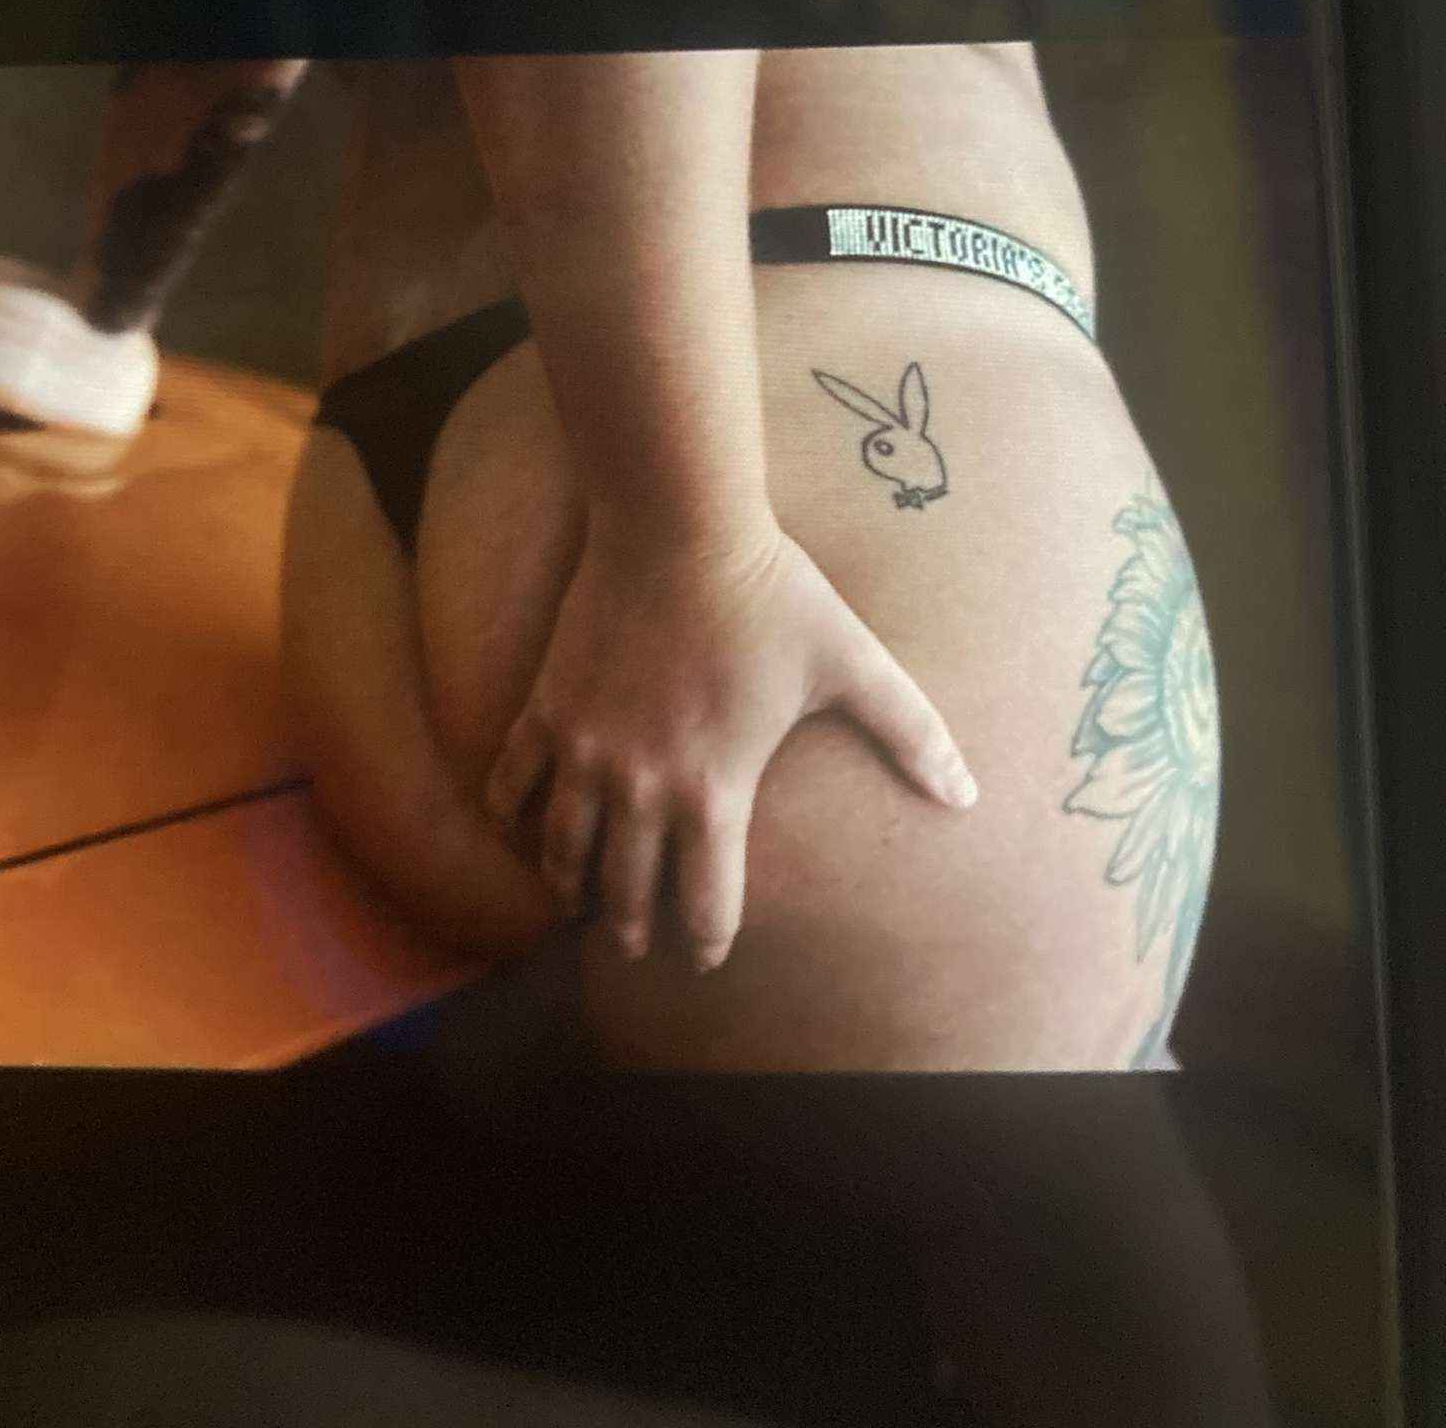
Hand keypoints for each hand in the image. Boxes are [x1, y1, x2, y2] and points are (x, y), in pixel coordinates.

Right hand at [484, 507, 977, 970]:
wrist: (678, 522)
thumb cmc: (770, 592)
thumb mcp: (853, 663)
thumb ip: (912, 732)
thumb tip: (967, 794)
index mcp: (714, 790)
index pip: (705, 904)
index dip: (706, 943)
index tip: (706, 955)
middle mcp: (639, 785)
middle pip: (625, 892)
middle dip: (633, 929)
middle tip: (638, 944)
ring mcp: (584, 748)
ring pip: (561, 850)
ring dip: (570, 887)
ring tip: (578, 901)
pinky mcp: (546, 706)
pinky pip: (511, 783)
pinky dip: (511, 816)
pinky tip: (522, 828)